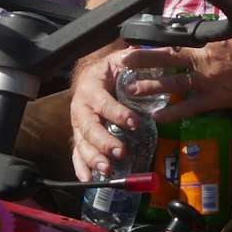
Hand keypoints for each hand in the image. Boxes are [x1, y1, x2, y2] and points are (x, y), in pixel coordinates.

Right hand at [69, 49, 137, 179]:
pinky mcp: (78, 135)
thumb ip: (133, 58)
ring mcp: (77, 124)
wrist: (90, 75)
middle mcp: (80, 107)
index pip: (103, 102)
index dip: (117, 113)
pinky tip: (87, 179)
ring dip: (93, 158)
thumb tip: (154, 52)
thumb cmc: (108, 70)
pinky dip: (80, 167)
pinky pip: (76, 153)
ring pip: (82, 143)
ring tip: (106, 169)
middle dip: (104, 141)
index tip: (134, 123)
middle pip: (89, 127)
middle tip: (121, 152)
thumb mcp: (119, 59)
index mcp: (90, 88)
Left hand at [122, 29, 231, 121]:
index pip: (175, 41)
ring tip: (132, 90)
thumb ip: (212, 35)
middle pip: (168, 59)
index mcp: (208, 42)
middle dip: (144, 61)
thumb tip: (195, 32)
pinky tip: (159, 116)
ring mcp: (210, 80)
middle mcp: (205, 59)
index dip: (155, 43)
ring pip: (175, 83)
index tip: (137, 43)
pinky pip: (192, 107)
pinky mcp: (219, 98)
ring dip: (153, 87)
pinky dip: (174, 112)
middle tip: (123, 64)